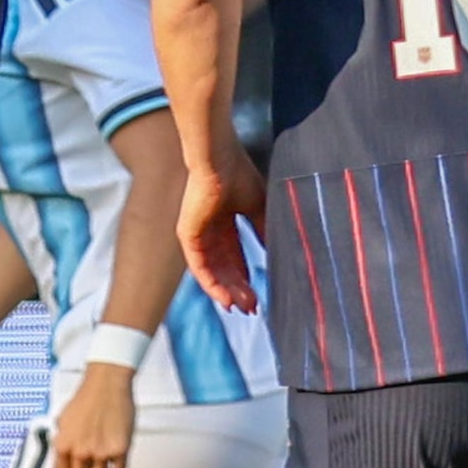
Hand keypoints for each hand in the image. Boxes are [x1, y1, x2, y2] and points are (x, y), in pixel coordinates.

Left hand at [50, 368, 136, 467]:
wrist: (107, 384)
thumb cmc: (87, 397)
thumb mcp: (63, 419)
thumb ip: (62, 441)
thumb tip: (61, 457)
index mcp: (63, 445)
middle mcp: (80, 452)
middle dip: (85, 467)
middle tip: (91, 453)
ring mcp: (100, 453)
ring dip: (102, 465)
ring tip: (104, 448)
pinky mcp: (120, 450)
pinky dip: (119, 462)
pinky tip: (116, 448)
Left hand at [177, 140, 267, 312]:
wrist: (218, 160)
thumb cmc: (238, 175)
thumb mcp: (258, 208)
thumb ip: (264, 230)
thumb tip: (278, 251)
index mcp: (224, 222)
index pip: (234, 256)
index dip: (245, 276)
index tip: (259, 295)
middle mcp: (209, 231)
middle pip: (224, 268)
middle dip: (238, 289)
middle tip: (253, 307)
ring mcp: (197, 234)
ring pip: (212, 271)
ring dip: (226, 291)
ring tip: (241, 308)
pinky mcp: (188, 236)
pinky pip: (199, 268)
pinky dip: (212, 285)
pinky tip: (225, 299)